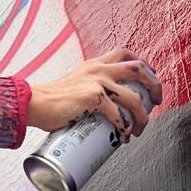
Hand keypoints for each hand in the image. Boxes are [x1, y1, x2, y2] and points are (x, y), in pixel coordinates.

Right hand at [27, 48, 162, 140]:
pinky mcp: (94, 98)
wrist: (33, 103)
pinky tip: (123, 136)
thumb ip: (88, 88)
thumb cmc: (49, 100)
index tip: (150, 76)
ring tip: (140, 128)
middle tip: (157, 101)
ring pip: (134, 98)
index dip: (143, 64)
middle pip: (139, 70)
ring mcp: (97, 82)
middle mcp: (98, 69)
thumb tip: (102, 109)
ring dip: (143, 116)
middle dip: (154, 86)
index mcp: (93, 64)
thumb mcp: (73, 83)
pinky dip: (124, 128)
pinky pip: (118, 116)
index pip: (125, 54)